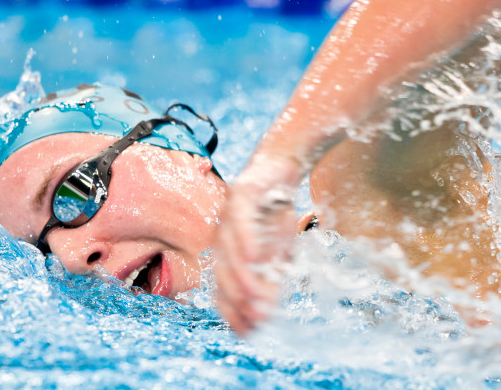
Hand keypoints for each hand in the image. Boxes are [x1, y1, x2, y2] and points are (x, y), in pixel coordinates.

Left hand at [213, 157, 301, 334]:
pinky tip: (255, 258)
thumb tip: (267, 312)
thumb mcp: (278, 252)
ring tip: (255, 298)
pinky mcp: (240, 197)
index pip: (222, 290)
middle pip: (223, 276)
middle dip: (239, 302)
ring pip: (230, 253)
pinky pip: (240, 223)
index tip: (249, 333)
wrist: (280, 168)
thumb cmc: (276, 213)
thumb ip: (270, 278)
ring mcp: (227, 217)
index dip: (233, 313)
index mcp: (226, 255)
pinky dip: (247, 241)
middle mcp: (220, 238)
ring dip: (243, 278)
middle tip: (258, 321)